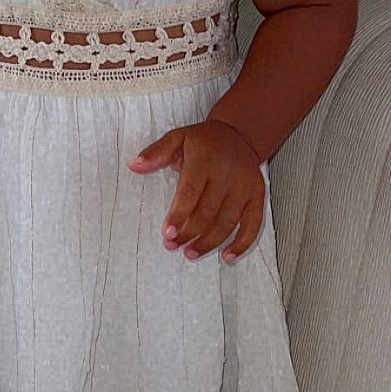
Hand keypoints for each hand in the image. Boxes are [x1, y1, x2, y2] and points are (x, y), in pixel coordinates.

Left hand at [127, 118, 263, 261]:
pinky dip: (242, 243)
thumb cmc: (204, 142)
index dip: (179, 215)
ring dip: (209, 242)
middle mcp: (227, 174)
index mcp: (205, 160)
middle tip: (172, 246)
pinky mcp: (256, 196)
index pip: (190, 192)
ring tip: (191, 253)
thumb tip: (134, 165)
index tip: (168, 234)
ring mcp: (244, 187)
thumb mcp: (177, 138)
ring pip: (227, 222)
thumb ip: (156, 152)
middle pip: (207, 211)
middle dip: (189, 233)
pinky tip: (227, 257)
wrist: (239, 134)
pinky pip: (252, 224)